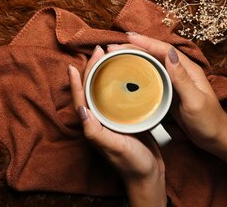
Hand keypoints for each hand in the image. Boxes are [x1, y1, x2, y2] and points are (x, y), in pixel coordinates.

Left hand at [68, 46, 166, 206]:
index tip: (76, 62)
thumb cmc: (132, 164)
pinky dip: (118, 82)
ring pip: (104, 90)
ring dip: (104, 73)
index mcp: (93, 124)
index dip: (76, 80)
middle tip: (99, 50)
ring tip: (110, 56)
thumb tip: (81, 111)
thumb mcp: (115, 148)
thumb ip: (97, 132)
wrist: (150, 177)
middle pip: (91, 89)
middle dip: (92, 69)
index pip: (81, 97)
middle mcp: (99, 120)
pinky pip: (117, 96)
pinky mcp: (125, 119)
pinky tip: (126, 74)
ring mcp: (112, 119)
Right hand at [110, 33, 226, 151]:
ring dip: (134, 57)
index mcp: (188, 69)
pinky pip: (150, 76)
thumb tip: (169, 54)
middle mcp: (180, 71)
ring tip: (115, 55)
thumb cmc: (209, 121)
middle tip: (113, 47)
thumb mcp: (195, 101)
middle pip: (155, 53)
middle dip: (135, 47)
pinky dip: (137, 70)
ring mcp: (173, 81)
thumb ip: (181, 79)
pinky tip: (127, 72)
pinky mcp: (167, 91)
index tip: (127, 38)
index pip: (164, 50)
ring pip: (151, 63)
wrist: (216, 139)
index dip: (145, 42)